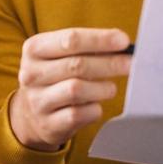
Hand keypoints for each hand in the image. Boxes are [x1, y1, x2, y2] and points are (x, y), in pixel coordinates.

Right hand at [8, 28, 130, 150]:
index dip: (100, 39)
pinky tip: (95, 105)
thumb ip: (87, 47)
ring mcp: (38, 101)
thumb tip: (122, 43)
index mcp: (34, 49)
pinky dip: (94, 109)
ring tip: (110, 88)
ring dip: (102, 88)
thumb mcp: (60, 56)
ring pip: (76, 90)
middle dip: (109, 63)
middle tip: (130, 64)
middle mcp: (31, 74)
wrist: (31, 115)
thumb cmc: (55, 77)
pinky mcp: (48, 124)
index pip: (70, 39)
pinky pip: (78, 114)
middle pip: (76, 65)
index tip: (124, 41)